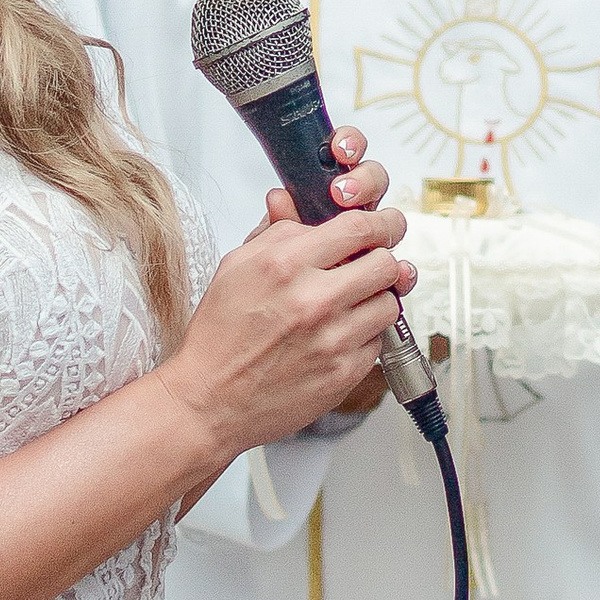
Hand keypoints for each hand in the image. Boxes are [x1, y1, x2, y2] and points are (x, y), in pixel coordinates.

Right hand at [160, 132, 412, 462]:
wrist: (209, 401)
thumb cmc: (220, 336)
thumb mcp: (235, 268)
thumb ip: (273, 230)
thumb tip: (290, 199)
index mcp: (285, 265)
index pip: (358, 227)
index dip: (379, 222)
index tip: (383, 225)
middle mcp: (313, 300)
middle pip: (385, 262)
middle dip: (381, 259)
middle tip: (371, 264)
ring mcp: (333, 339)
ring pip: (389, 302)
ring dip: (375, 299)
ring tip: (350, 304)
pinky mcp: (344, 372)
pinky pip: (378, 340)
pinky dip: (365, 335)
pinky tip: (338, 336)